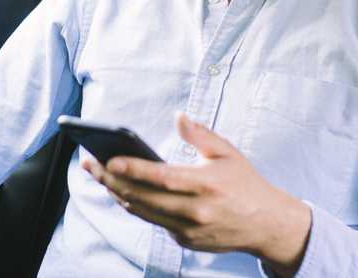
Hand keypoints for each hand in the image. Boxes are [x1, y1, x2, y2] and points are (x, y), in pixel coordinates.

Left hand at [81, 112, 311, 274]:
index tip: (108, 160)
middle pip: (142, 197)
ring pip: (142, 211)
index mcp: (205, 184)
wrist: (266, 224)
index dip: (132, 170)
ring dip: (117, 193)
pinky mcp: (185, 241)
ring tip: (99, 174)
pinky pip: (153, 221)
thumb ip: (200, 134)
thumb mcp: (228, 152)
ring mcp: (188, 229)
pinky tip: (121, 190)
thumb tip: (178, 116)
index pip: (161, 177)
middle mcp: (195, 210)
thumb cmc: (245, 183)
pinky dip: (135, 206)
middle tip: (90, 164)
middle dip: (111, 180)